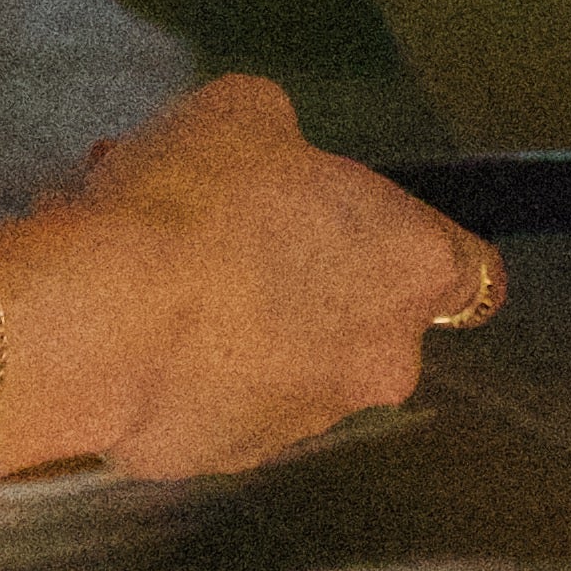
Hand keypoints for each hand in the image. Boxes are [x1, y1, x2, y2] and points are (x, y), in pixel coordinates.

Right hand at [7, 75, 475, 479]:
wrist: (99, 320)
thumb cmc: (192, 202)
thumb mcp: (241, 111)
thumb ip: (281, 138)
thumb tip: (268, 161)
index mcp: (411, 268)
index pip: (470, 270)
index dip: (414, 239)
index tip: (356, 221)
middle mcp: (380, 360)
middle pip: (366, 317)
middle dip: (305, 278)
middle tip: (223, 232)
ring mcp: (306, 421)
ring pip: (287, 360)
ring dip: (240, 321)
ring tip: (150, 272)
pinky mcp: (229, 458)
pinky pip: (219, 399)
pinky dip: (186, 367)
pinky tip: (124, 324)